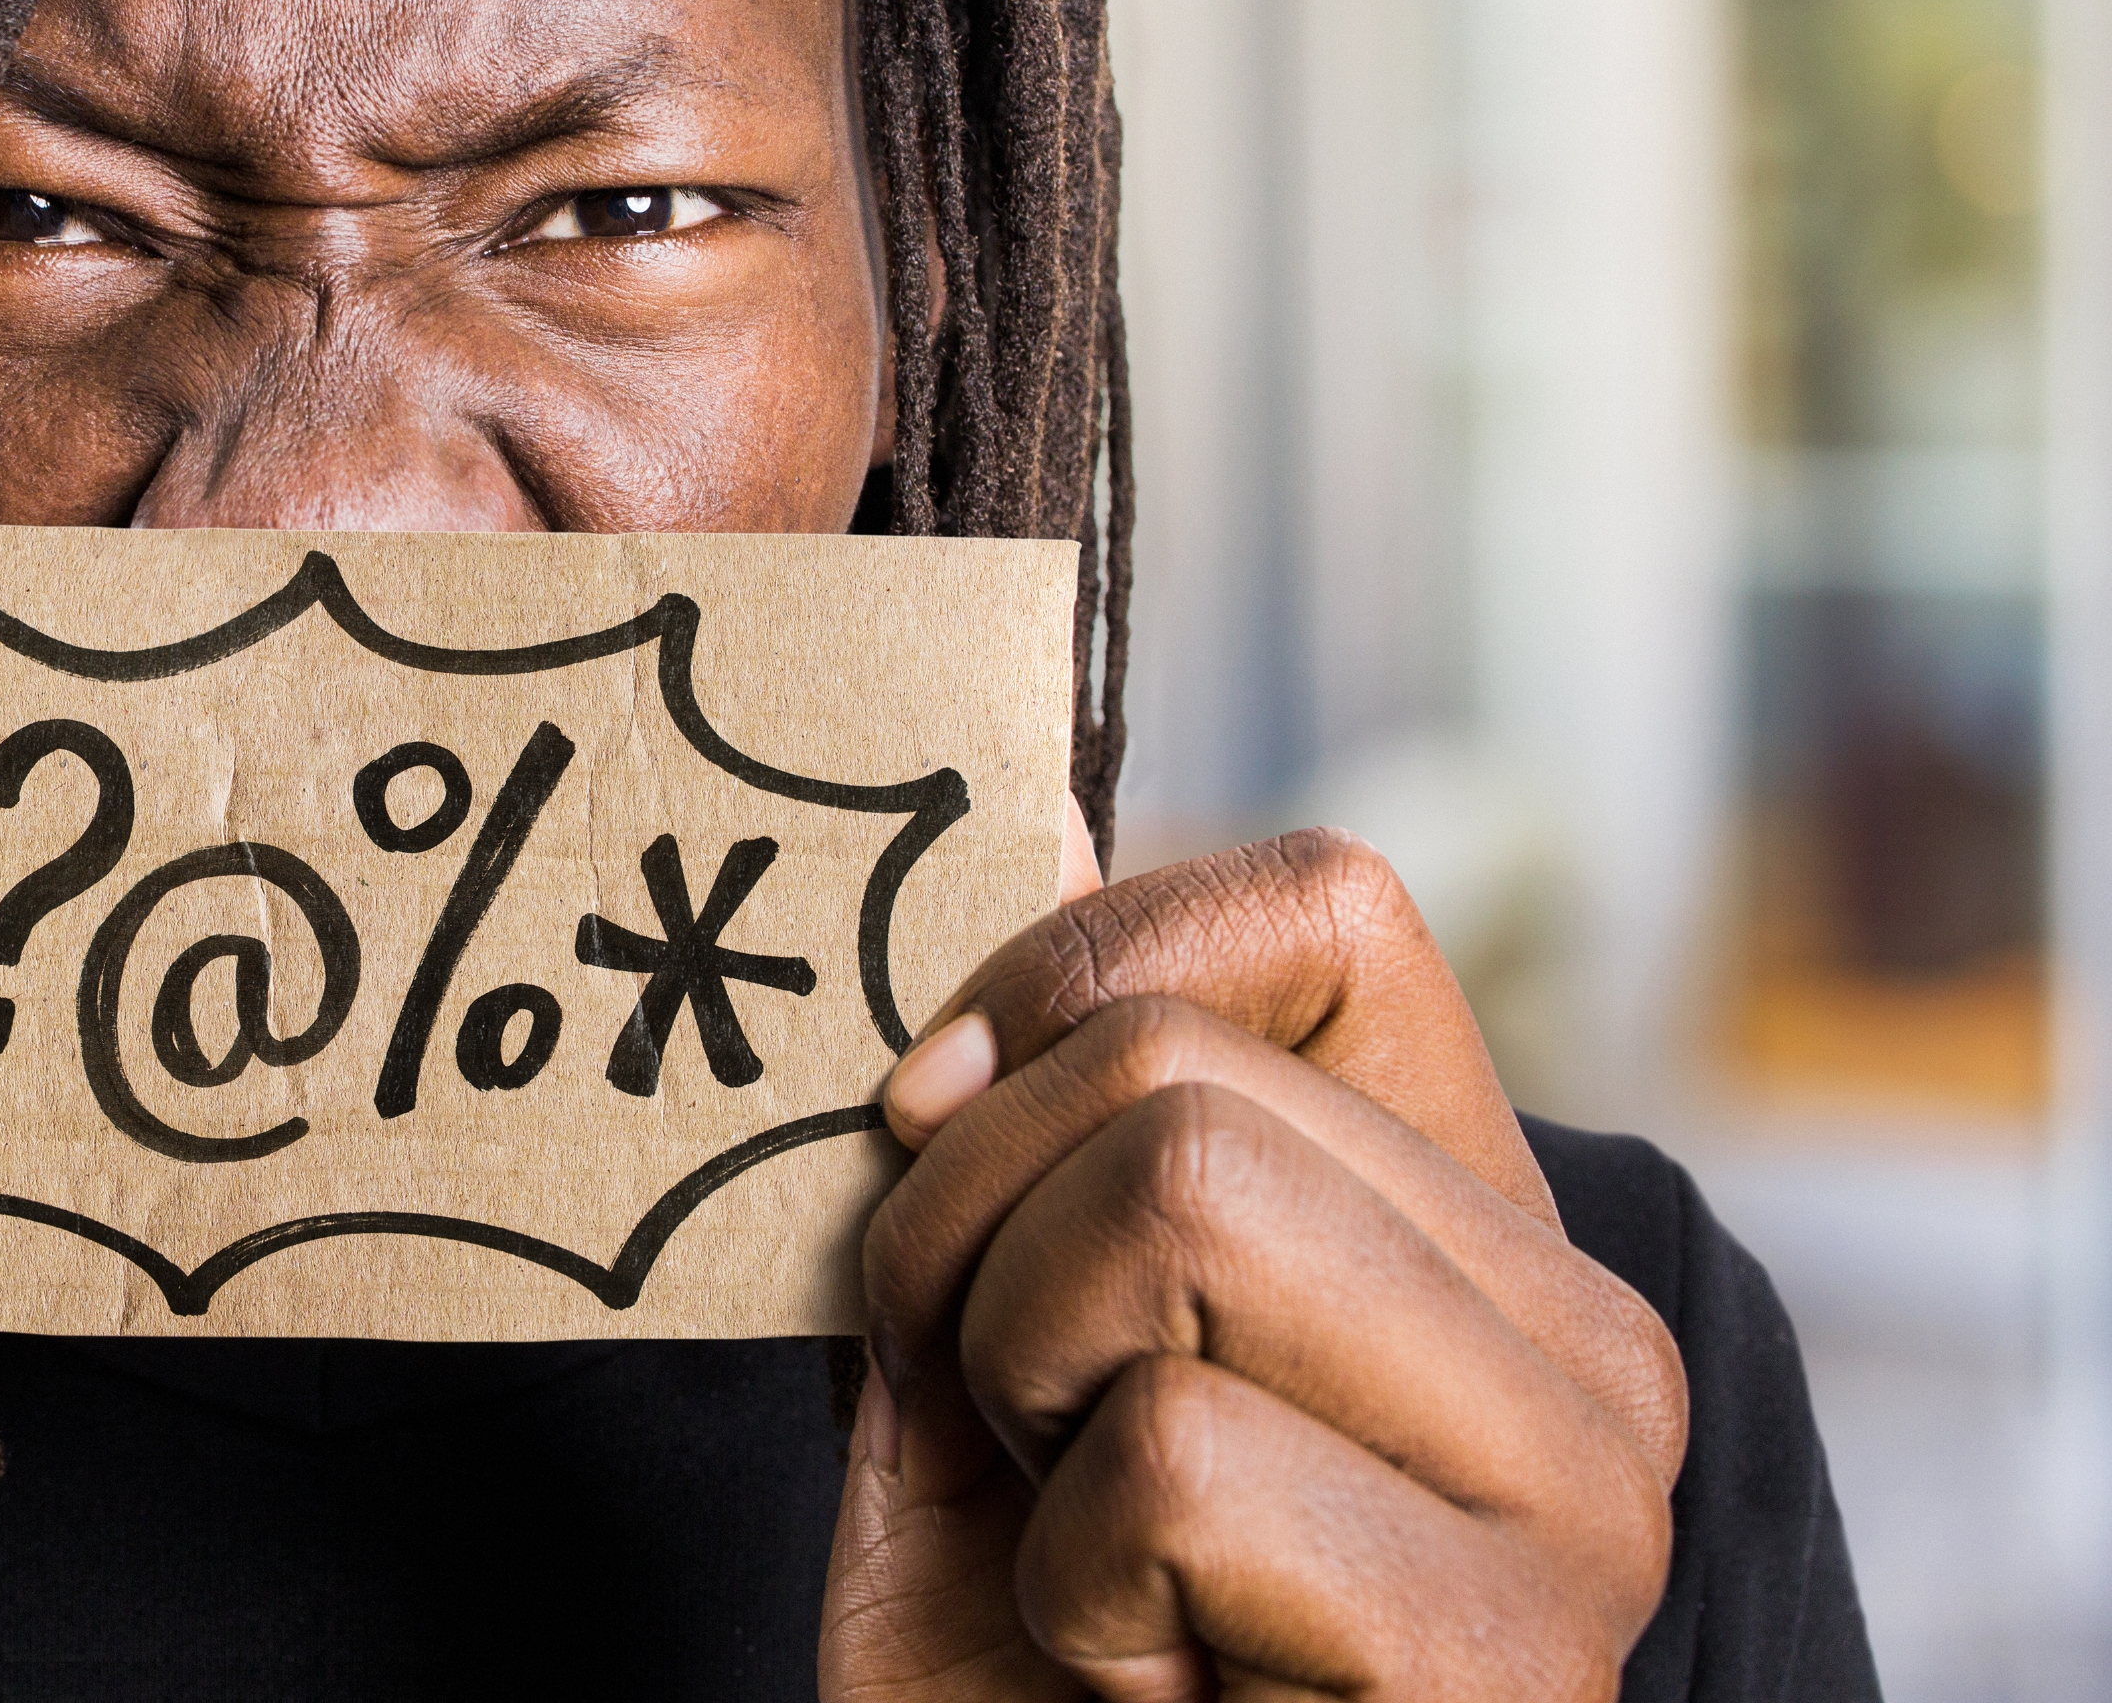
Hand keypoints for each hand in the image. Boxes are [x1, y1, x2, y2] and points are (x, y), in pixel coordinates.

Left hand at [822, 821, 1685, 1700]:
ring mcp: (1579, 1510)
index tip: (941, 1127)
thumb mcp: (993, 1332)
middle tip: (999, 1414)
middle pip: (1174, 1070)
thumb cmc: (1016, 1625)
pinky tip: (1139, 1677)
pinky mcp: (1501, 1669)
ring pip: (1178, 1202)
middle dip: (967, 1240)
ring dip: (1020, 1387)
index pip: (1314, 905)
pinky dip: (1064, 1583)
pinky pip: (1171, 1459)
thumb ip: (1017, 1130)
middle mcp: (1585, 1343)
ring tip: (1077, 1529)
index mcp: (1479, 1224)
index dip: (1061, 980)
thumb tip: (983, 901)